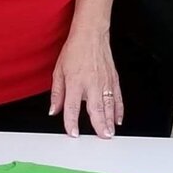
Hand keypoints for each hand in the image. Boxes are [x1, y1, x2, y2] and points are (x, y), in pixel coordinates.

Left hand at [50, 22, 119, 136]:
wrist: (91, 34)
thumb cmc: (74, 50)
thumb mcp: (59, 70)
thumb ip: (57, 93)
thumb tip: (53, 110)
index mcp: (75, 81)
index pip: (72, 106)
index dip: (72, 122)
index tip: (73, 133)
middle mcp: (91, 83)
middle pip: (96, 108)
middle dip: (100, 124)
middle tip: (102, 137)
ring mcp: (105, 81)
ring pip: (109, 105)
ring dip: (110, 121)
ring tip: (110, 133)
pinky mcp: (113, 79)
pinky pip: (117, 97)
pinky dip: (118, 110)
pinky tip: (118, 119)